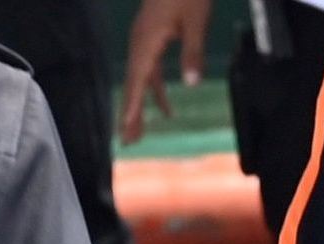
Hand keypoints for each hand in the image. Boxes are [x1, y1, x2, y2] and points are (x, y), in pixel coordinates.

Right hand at [118, 0, 207, 142]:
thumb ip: (193, 52)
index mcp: (148, 39)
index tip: (127, 126)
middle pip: (133, 83)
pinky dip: (155, 89)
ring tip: (138, 133)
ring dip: (140, 105)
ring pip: (140, 79)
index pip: (138, 78)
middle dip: (130, 112)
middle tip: (128, 141)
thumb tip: (192, 83)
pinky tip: (165, 108)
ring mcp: (144, 38)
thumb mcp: (196, 22)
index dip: (133, 104)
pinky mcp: (151, 36)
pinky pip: (149, 69)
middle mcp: (140, 41)